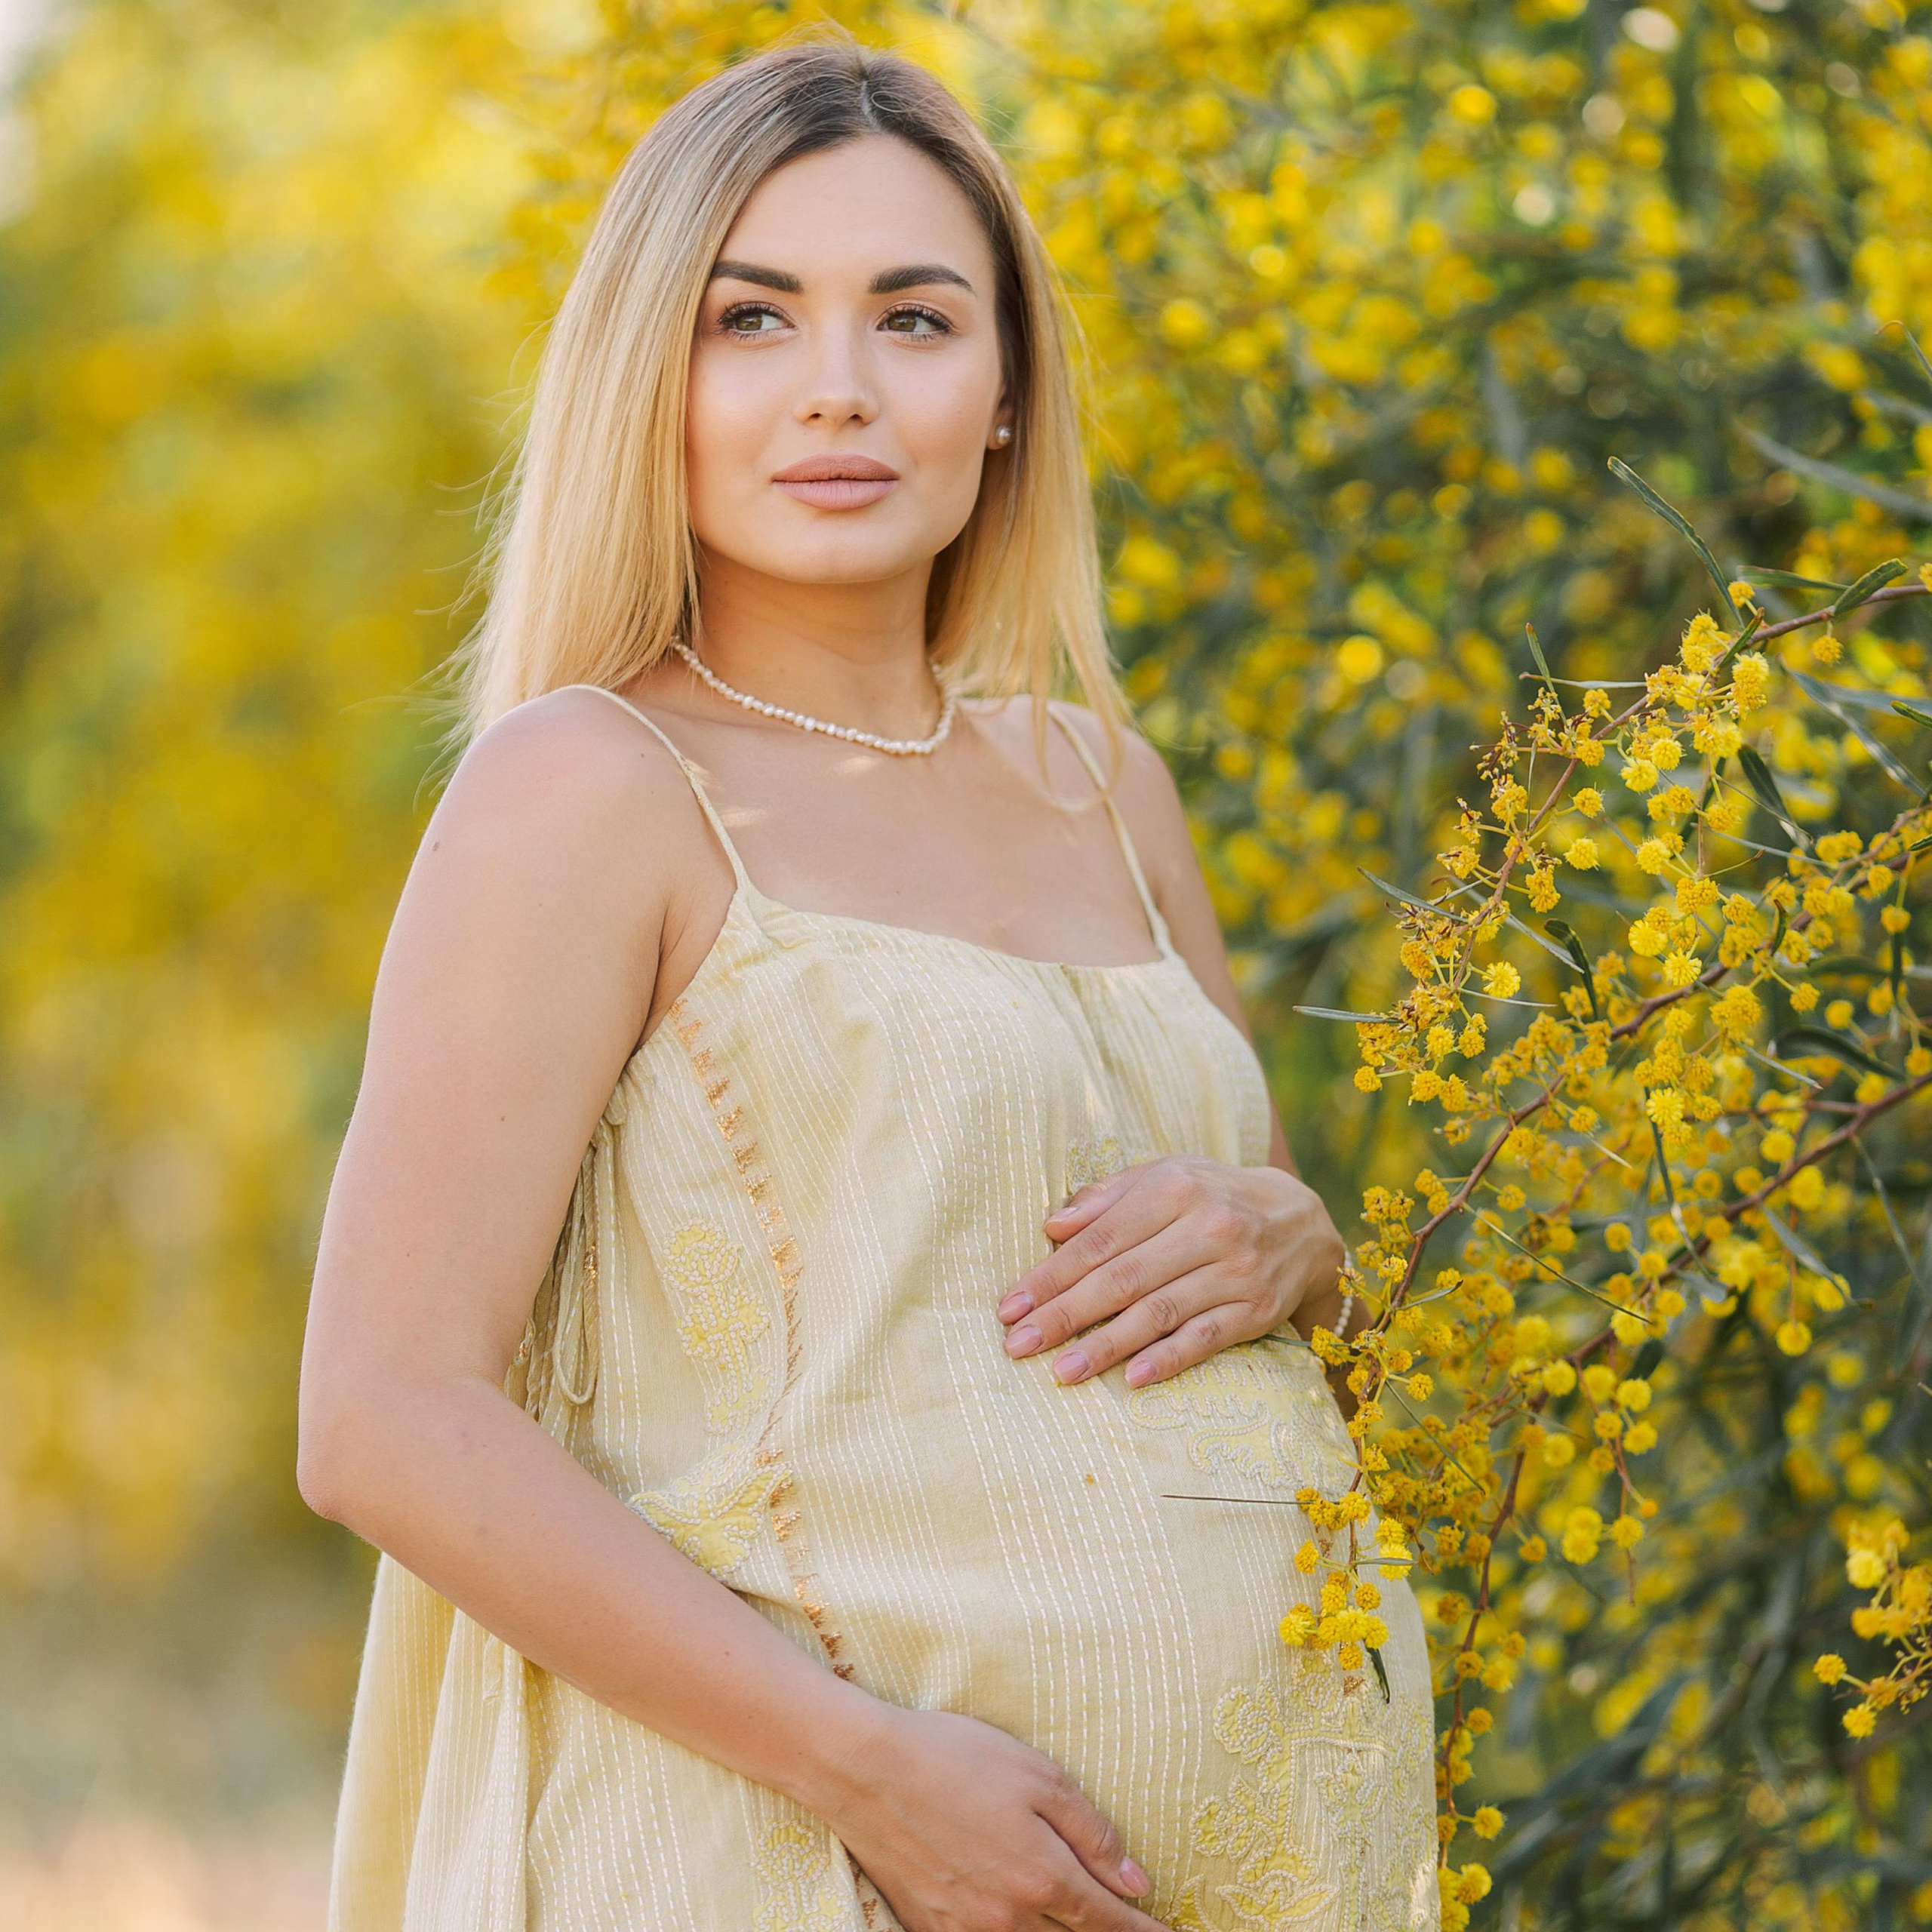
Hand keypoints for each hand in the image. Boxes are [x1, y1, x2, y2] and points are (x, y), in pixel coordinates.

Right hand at [811, 1702, 1165, 1930]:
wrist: (863, 1768)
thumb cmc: (954, 1757)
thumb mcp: (1037, 1776)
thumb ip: (1092, 1833)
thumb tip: (1136, 1884)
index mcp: (1041, 1875)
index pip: (1108, 1922)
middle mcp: (1008, 1916)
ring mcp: (965, 1929)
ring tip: (1081, 1925)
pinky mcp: (930, 1929)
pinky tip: (1020, 1923)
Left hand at [996, 1155, 1345, 1389]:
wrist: (1301, 1224)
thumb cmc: (1212, 1197)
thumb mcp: (1165, 1177)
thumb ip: (1107, 1197)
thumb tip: (1052, 1225)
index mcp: (1175, 1188)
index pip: (1100, 1239)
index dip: (1051, 1274)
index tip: (1010, 1305)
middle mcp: (1207, 1227)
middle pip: (1123, 1278)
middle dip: (1065, 1314)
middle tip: (1019, 1344)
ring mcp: (1234, 1271)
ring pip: (1159, 1312)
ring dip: (1106, 1346)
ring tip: (1062, 1372)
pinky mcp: (1256, 1310)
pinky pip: (1206, 1338)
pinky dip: (1168, 1360)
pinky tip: (1131, 1380)